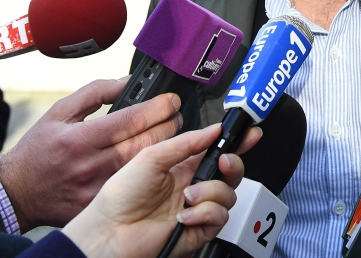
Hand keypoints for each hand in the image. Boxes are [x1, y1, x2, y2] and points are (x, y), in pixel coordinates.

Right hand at [0, 78, 184, 230]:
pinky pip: (133, 186)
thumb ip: (94, 93)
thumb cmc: (38, 149)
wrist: (16, 193)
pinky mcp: (100, 205)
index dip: (158, 107)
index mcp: (80, 138)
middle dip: (169, 125)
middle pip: (145, 143)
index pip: (130, 119)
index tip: (171, 99)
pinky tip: (157, 160)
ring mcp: (97, 188)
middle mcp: (91, 164)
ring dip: (165, 147)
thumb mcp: (59, 112)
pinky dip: (149, 171)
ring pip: (144, 165)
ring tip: (171, 133)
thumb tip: (127, 82)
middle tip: (176, 114)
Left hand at [63, 123, 262, 257]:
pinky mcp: (198, 230)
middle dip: (233, 164)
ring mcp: (197, 209)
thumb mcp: (152, 157)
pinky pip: (219, 218)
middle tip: (224, 162)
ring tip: (188, 197)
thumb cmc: (121, 195)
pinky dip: (205, 214)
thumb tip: (213, 130)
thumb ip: (185, 143)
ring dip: (211, 192)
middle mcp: (193, 186)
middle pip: (231, 173)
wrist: (110, 231)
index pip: (216, 150)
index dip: (236, 142)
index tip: (250, 133)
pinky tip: (184, 216)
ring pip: (229, 195)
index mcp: (183, 166)